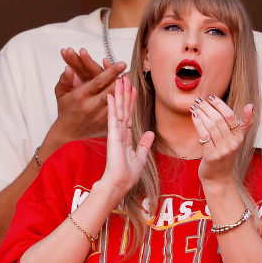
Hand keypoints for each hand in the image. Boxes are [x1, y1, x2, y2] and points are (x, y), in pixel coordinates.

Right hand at [50, 50, 126, 144]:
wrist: (67, 132)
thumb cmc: (65, 109)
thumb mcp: (61, 93)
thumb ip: (65, 79)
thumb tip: (68, 69)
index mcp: (82, 95)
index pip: (99, 81)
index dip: (112, 72)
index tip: (122, 63)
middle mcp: (92, 106)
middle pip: (112, 90)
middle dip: (123, 80)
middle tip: (132, 71)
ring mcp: (100, 116)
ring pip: (118, 102)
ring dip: (126, 92)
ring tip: (133, 82)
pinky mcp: (106, 124)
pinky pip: (119, 113)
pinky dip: (126, 104)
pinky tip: (132, 95)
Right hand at [101, 76, 154, 198]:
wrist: (120, 183)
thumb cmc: (127, 175)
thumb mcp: (141, 157)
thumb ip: (144, 144)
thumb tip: (150, 133)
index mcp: (126, 138)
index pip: (129, 116)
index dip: (131, 102)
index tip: (132, 90)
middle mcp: (120, 133)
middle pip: (123, 109)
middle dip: (124, 94)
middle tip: (124, 79)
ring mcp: (115, 133)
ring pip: (118, 109)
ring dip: (118, 95)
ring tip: (118, 81)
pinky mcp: (113, 135)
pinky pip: (113, 117)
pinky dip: (112, 106)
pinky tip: (111, 95)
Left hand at [190, 95, 254, 187]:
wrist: (218, 178)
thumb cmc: (225, 156)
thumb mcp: (237, 140)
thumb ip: (244, 123)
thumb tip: (250, 105)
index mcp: (239, 137)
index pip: (231, 116)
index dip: (220, 105)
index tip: (211, 97)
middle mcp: (233, 143)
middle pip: (219, 119)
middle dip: (207, 107)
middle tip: (198, 100)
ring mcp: (222, 150)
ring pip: (211, 126)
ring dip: (201, 114)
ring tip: (193, 107)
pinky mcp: (211, 156)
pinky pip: (204, 135)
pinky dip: (198, 124)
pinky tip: (194, 117)